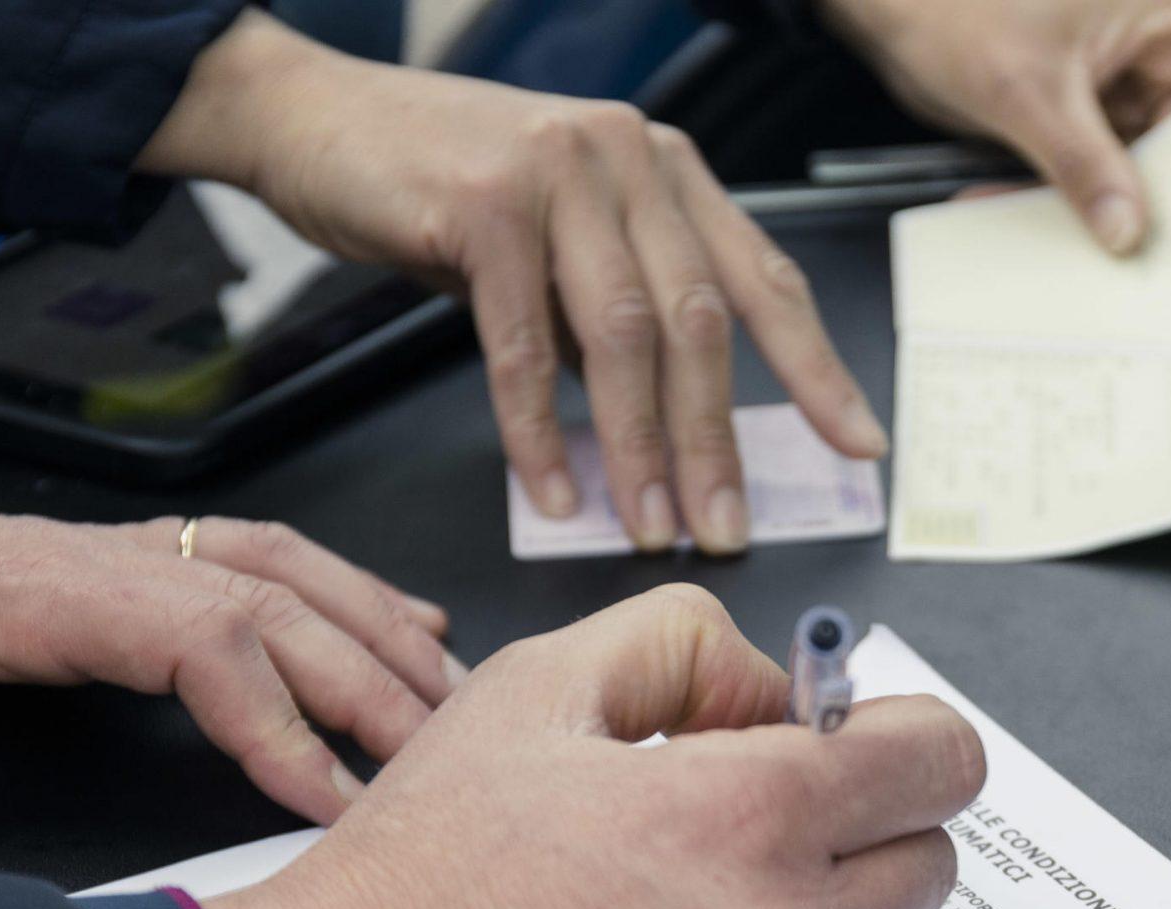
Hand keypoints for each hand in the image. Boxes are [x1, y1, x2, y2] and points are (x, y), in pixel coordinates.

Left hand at [0, 441, 456, 859]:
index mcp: (23, 586)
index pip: (195, 634)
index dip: (278, 714)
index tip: (335, 796)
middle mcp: (88, 556)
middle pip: (268, 598)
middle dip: (367, 678)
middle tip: (443, 761)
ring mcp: (111, 551)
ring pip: (280, 566)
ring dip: (375, 624)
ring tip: (452, 693)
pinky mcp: (117, 563)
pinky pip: (258, 558)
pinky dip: (345, 589)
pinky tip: (402, 622)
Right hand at [143, 14, 888, 554]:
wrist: (312, 119)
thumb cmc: (437, 186)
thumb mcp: (557, 243)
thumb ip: (613, 315)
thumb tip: (667, 431)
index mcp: (665, 168)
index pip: (764, 278)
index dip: (816, 370)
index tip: (859, 446)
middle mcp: (628, 158)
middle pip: (701, 321)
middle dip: (717, 440)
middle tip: (724, 526)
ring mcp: (560, 172)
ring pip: (625, 338)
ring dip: (640, 450)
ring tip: (648, 527)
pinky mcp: (485, 204)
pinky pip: (524, 346)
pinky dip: (540, 432)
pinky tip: (553, 492)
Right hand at [203, 584, 984, 908]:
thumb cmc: (413, 879)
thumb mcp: (535, 689)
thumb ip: (688, 650)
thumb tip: (781, 693)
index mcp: (748, 815)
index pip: (944, 762)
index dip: (904, 740)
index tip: (860, 748)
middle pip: (929, 869)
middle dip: (867, 832)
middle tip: (760, 830)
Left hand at [821, 0, 1170, 252]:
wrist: (887, 8)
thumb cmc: (954, 5)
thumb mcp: (1028, 90)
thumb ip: (1082, 164)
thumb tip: (1126, 229)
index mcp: (1164, 13)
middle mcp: (1149, 46)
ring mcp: (1114, 83)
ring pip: (1147, 157)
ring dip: (1134, 206)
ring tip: (1138, 261)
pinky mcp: (1077, 112)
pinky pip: (1099, 167)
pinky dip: (1087, 200)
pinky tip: (1078, 238)